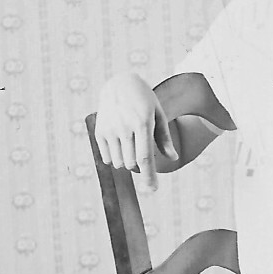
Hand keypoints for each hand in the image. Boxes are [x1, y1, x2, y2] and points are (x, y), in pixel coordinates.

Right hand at [93, 72, 176, 190]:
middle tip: (143, 156)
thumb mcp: (158, 114)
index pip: (145, 157)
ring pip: (119, 163)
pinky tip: (120, 145)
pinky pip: (107, 158)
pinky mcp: (99, 131)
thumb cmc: (144, 100)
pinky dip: (115, 158)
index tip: (152, 189)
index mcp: (142, 123)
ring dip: (127, 162)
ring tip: (131, 147)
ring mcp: (110, 129)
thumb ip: (164, 138)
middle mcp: (124, 127)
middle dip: (139, 167)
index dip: (149, 176)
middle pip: (132, 163)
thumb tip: (173, 159)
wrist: (119, 83)